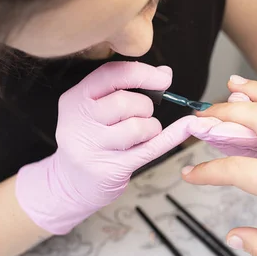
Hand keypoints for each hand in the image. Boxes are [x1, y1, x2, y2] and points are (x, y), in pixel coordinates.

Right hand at [16, 61, 197, 234]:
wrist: (70, 183)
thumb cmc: (90, 140)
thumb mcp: (94, 109)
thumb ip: (124, 88)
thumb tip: (163, 72)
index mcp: (75, 99)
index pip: (111, 74)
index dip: (142, 73)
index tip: (163, 78)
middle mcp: (79, 121)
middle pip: (126, 101)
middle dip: (145, 107)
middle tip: (142, 117)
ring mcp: (92, 147)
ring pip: (138, 126)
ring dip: (151, 128)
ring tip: (142, 135)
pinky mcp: (110, 169)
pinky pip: (150, 149)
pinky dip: (172, 136)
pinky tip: (185, 128)